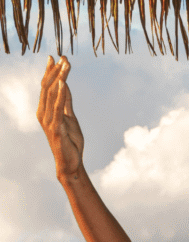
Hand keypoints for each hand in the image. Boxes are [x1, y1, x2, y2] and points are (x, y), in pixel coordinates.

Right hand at [37, 55, 83, 178]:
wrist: (70, 163)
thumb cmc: (70, 142)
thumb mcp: (69, 117)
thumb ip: (66, 101)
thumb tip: (65, 83)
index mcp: (45, 110)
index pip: (46, 86)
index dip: (51, 70)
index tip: (57, 56)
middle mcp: (43, 114)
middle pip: (48, 87)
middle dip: (56, 71)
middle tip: (64, 57)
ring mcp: (48, 121)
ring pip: (52, 94)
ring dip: (59, 78)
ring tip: (65, 65)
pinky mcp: (55, 129)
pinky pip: (57, 108)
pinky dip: (61, 95)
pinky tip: (64, 83)